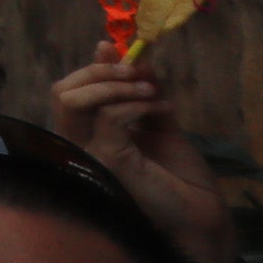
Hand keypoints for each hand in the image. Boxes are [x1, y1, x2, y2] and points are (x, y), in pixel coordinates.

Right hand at [57, 56, 242, 262]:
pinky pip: (109, 116)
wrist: (200, 212)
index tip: (113, 50)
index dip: (89, 67)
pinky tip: (159, 107)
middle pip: (61, 91)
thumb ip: (144, 92)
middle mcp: (81, 144)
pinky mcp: (107, 159)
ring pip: (71, 99)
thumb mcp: (160, 122)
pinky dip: (135, 103)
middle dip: (98, 72)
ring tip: (149, 89)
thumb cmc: (179, 177)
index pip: (68, 93)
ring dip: (112, 84)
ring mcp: (89, 153)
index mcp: (89, 136)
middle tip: (135, 71)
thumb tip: (134, 57)